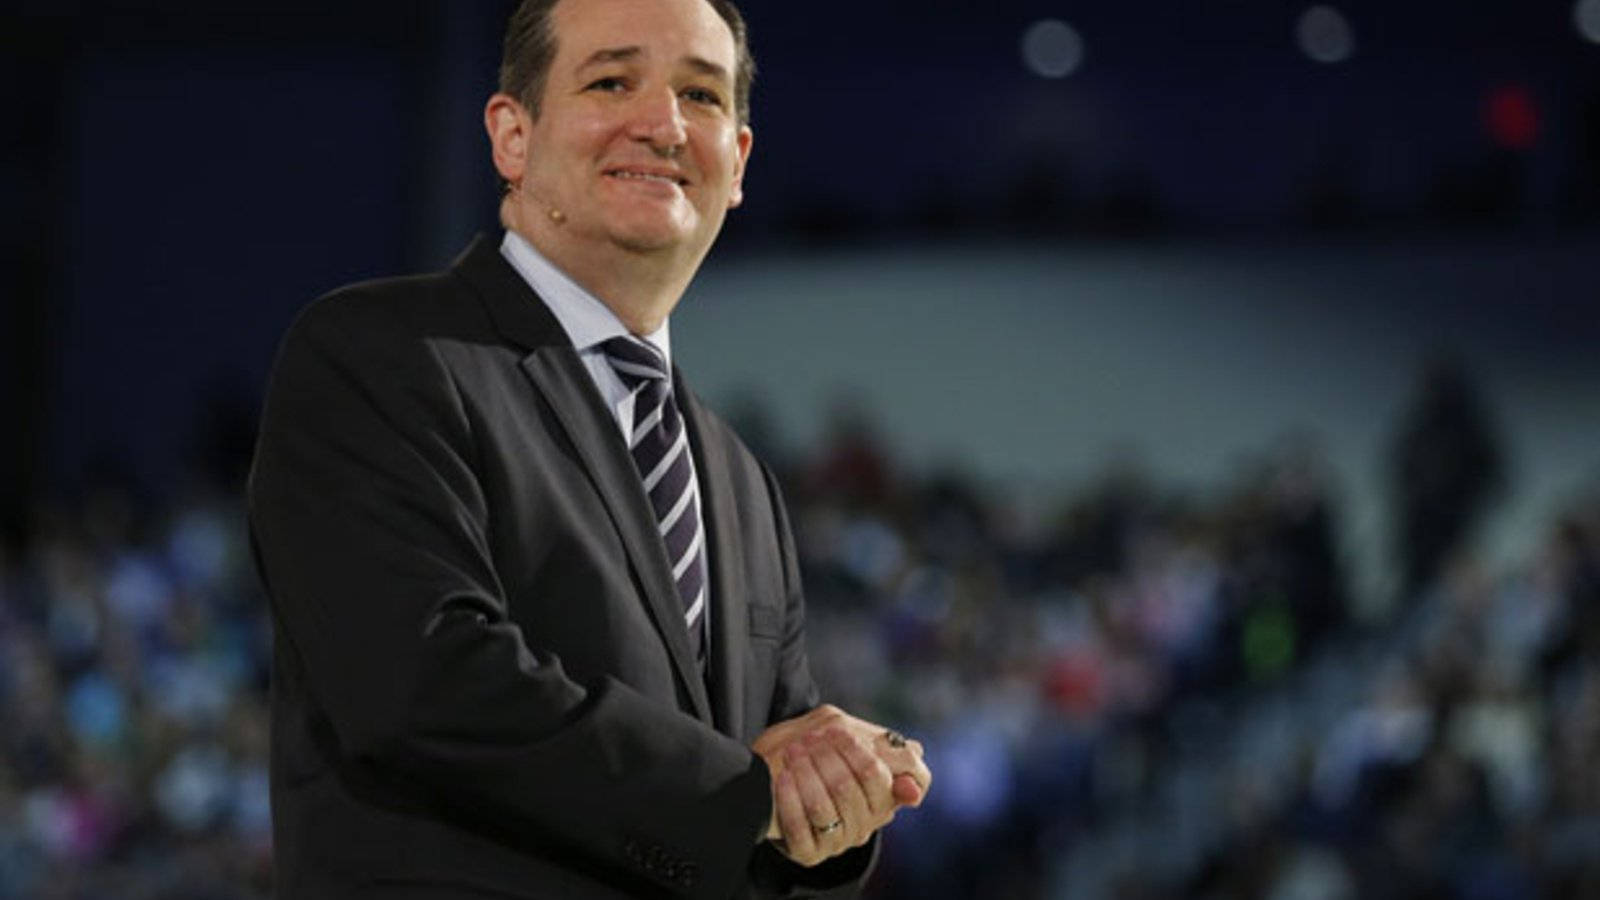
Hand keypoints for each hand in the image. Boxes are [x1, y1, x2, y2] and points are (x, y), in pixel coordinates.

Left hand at [752, 706, 932, 865]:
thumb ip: (886, 747)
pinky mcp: (809, 854)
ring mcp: (838, 842)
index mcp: (881, 799)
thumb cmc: (819, 756)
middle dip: (826, 758)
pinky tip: (782, 778)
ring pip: (823, 808)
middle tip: (809, 737)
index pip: (879, 777)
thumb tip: (916, 763)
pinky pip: (800, 830)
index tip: (837, 729)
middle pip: (848, 789)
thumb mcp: (850, 741)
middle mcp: (864, 824)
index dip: (856, 752)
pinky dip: (790, 800)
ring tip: (793, 751)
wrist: (775, 783)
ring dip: (806, 774)